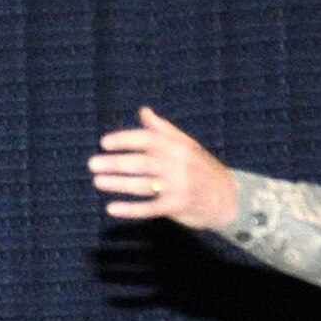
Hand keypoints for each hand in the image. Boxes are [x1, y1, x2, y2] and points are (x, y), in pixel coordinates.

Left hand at [89, 107, 240, 228]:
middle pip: (141, 162)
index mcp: (178, 145)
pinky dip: (130, 209)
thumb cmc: (201, 169)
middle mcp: (178, 164)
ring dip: (118, 183)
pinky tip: (111, 208)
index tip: (104, 142)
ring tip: (97, 181)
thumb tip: (143, 112)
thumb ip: (163, 130)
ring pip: (142, 184)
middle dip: (115, 162)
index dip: (125, 140)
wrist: (228, 197)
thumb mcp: (186, 145)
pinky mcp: (177, 206)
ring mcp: (178, 186)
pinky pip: (149, 208)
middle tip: (92, 164)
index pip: (147, 139)